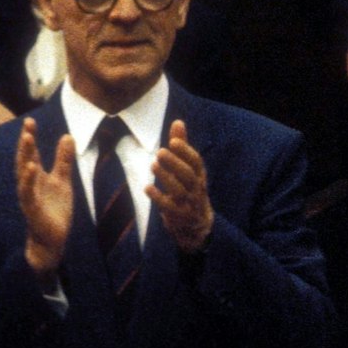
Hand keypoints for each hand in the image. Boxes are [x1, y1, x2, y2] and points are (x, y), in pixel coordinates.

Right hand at [15, 118, 74, 278]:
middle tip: (27, 125)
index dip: (30, 137)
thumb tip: (68, 136)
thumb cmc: (54, 209)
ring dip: (25, 156)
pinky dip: (28, 179)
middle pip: (25, 159)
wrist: (52, 238)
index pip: (32, 153)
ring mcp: (28, 195)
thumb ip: (64, 160)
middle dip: (25, 142)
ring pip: (23, 173)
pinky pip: (28, 192)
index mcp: (36, 176)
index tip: (29, 120)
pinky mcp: (31, 208)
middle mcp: (29, 183)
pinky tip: (31, 167)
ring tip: (27, 139)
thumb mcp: (63, 181)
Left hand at [148, 119, 214, 254]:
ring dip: (166, 177)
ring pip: (179, 190)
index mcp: (199, 176)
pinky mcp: (179, 216)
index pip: (196, 162)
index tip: (174, 140)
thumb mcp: (188, 169)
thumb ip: (182, 146)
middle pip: (189, 175)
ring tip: (153, 165)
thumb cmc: (189, 190)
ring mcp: (189, 204)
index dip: (186, 151)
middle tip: (161, 151)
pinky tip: (148, 188)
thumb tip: (178, 122)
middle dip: (175, 163)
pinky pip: (169, 208)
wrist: (198, 225)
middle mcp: (196, 189)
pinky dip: (159, 198)